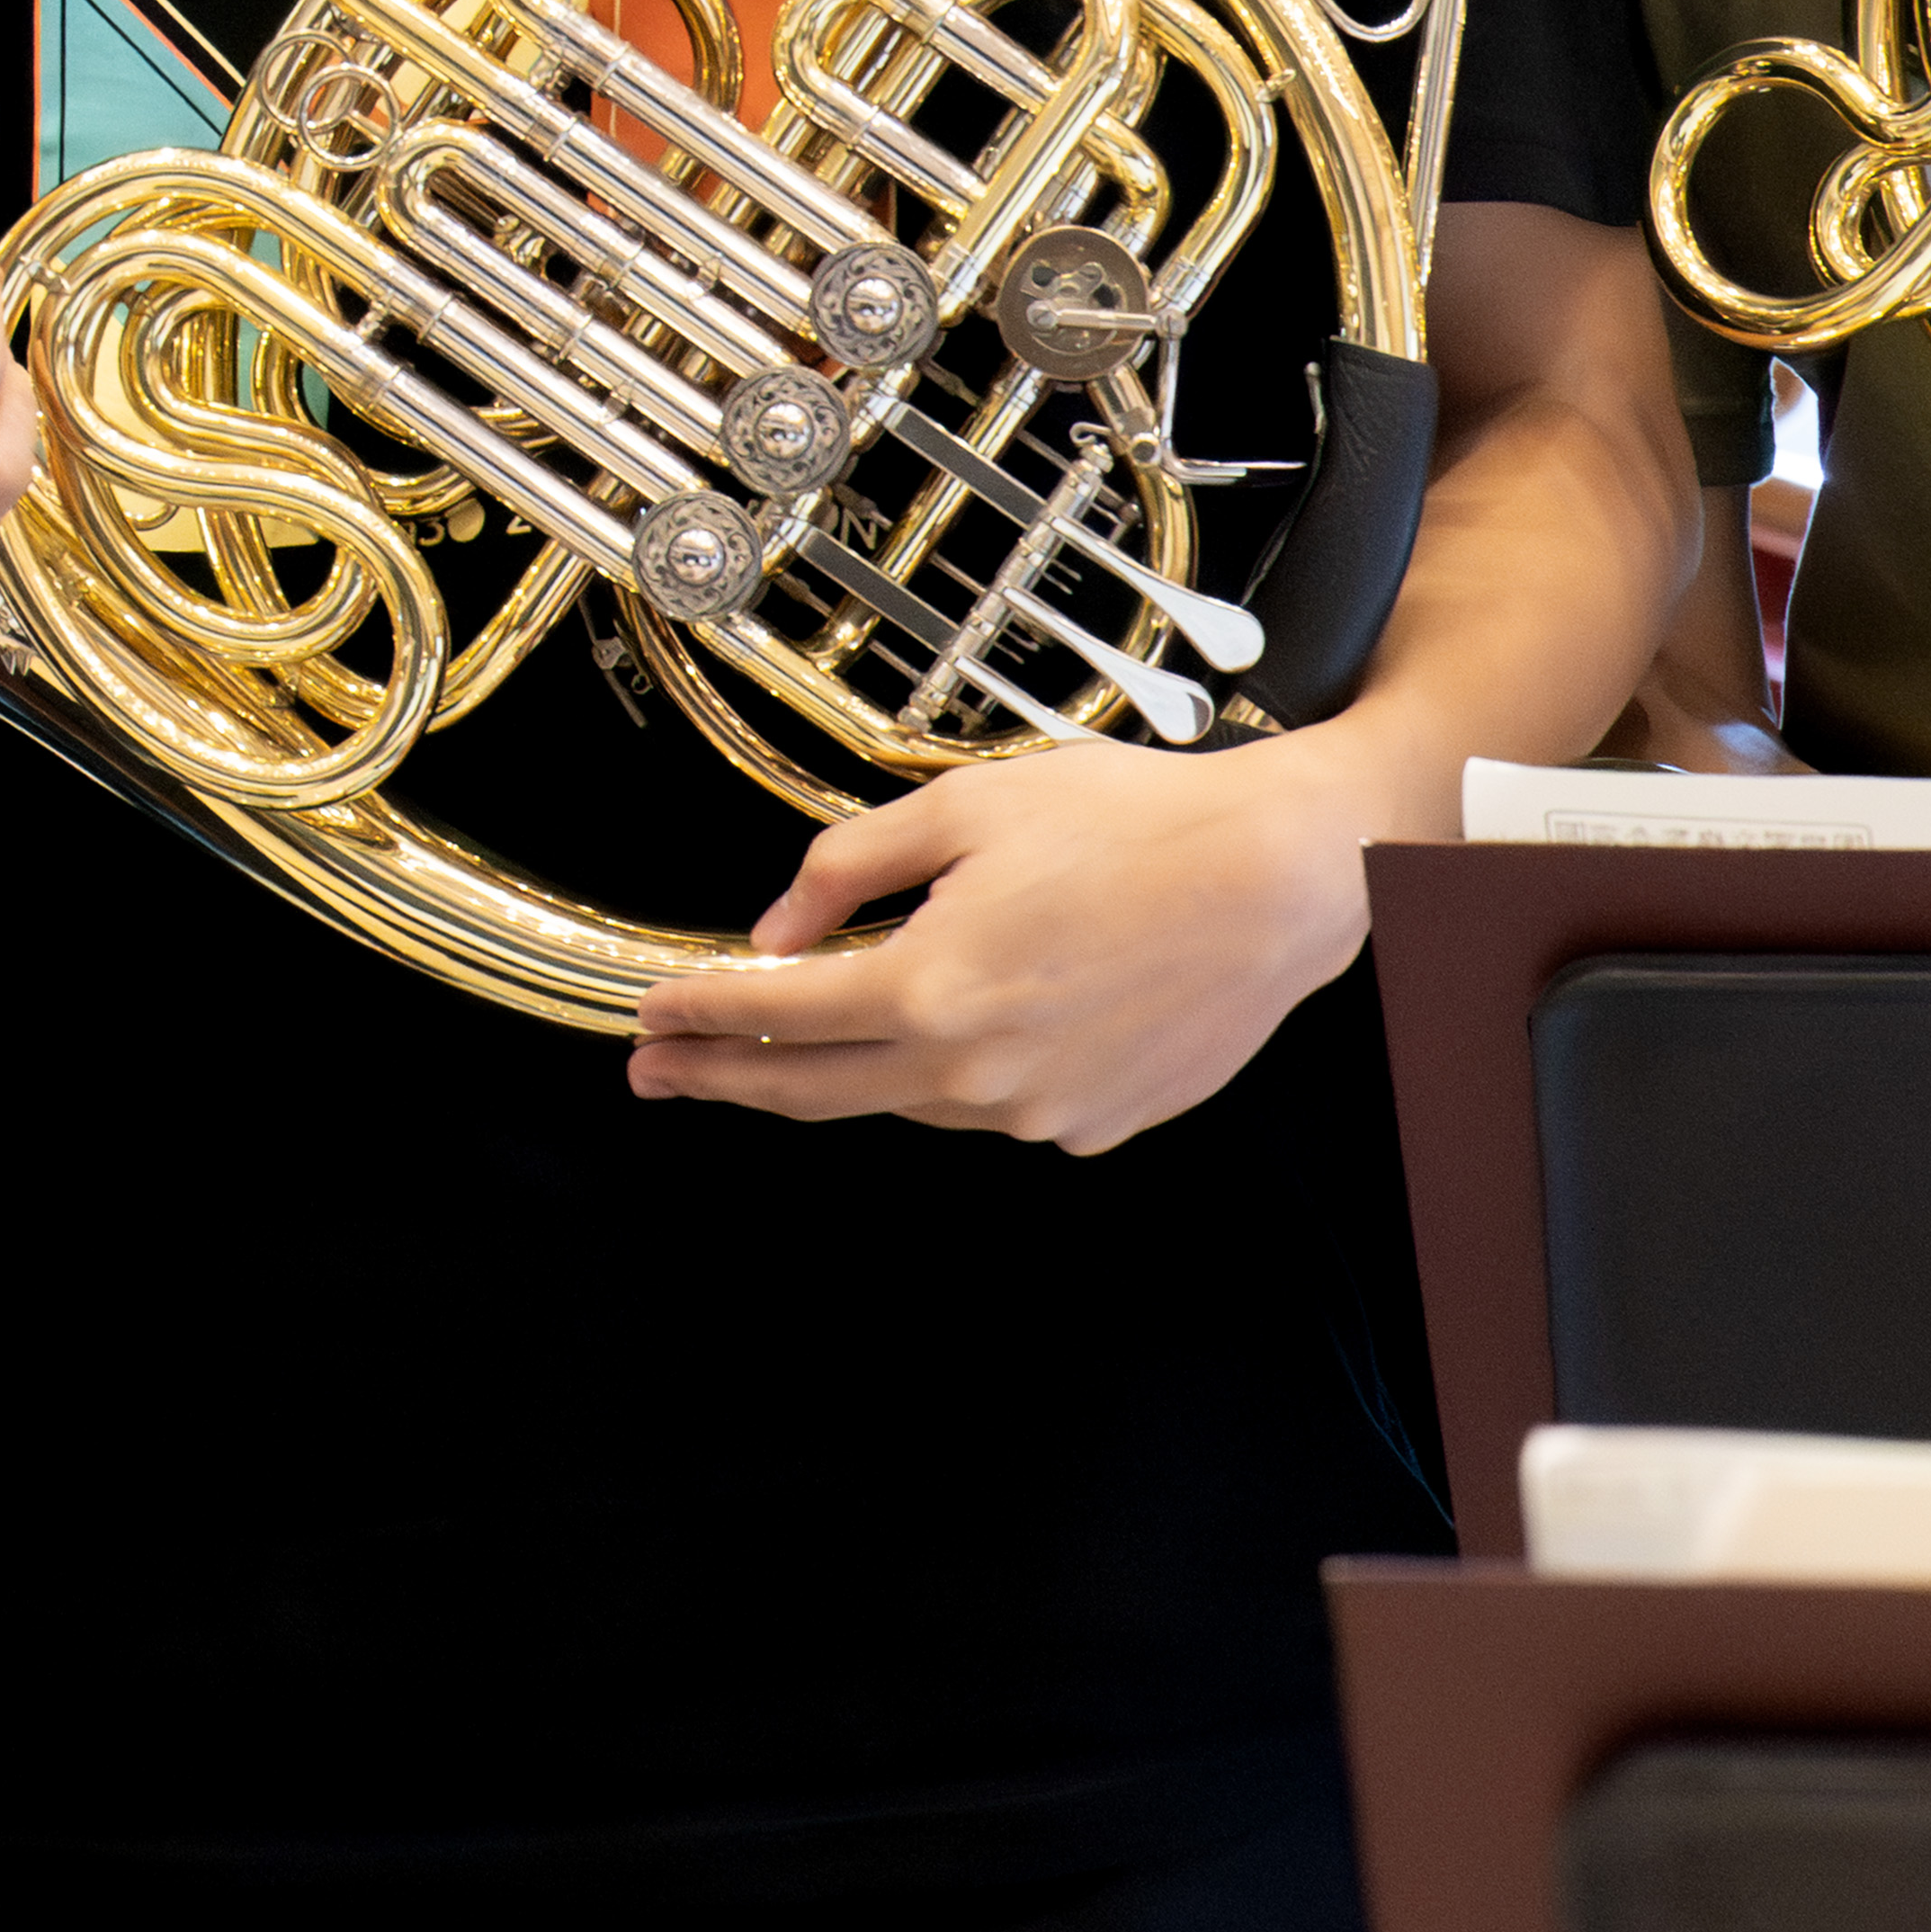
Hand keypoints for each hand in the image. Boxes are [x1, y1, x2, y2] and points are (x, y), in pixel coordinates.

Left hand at [620, 731, 1373, 1152]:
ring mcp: (1039, 1111)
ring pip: (905, 1099)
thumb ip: (851, 867)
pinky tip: (961, 1023)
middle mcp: (979, 1070)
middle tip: (659, 1072)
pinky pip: (993, 1104)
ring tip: (789, 1044)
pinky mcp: (1093, 1124)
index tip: (650, 1019)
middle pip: (814, 1090)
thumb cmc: (1140, 827)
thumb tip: (778, 927)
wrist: (1281, 881)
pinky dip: (952, 1071)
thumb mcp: (968, 807)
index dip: (698, 1015)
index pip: (775, 1016)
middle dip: (721, 1080)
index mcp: (934, 987)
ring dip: (839, 1074)